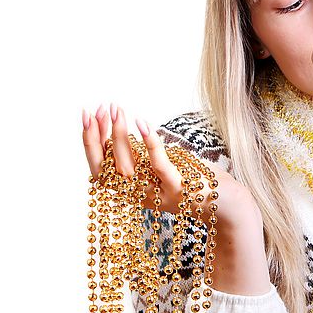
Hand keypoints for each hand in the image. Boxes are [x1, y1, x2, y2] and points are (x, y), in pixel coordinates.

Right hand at [81, 103, 270, 294]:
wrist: (227, 203)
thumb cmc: (194, 179)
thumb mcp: (161, 166)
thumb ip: (142, 155)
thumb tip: (123, 128)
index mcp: (133, 192)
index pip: (100, 170)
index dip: (89, 144)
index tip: (85, 116)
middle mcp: (141, 196)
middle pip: (109, 169)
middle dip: (98, 137)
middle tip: (97, 110)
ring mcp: (160, 195)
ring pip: (131, 167)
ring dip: (121, 136)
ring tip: (118, 111)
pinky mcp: (180, 189)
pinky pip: (161, 167)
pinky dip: (150, 144)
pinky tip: (143, 124)